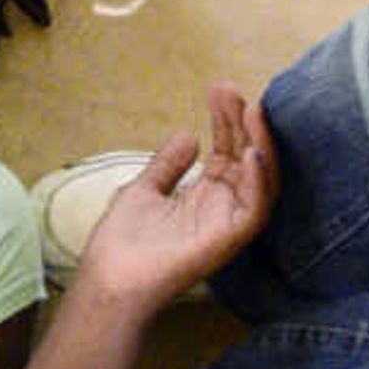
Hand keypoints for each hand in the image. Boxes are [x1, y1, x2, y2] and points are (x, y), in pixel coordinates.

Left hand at [66, 83, 278, 315]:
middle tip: (231, 90)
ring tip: (252, 111)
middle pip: (245, 160)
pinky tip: (251, 153)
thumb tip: (189, 133)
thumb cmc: (122, 241)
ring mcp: (228, 224)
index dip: (226, 120)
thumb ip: (168, 164)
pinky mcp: (229, 240)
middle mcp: (222, 208)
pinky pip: (255, 210)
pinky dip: (259, 181)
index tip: (218, 89)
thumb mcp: (144, 189)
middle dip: (243, 123)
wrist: (109, 279)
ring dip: (259, 144)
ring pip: (260, 181)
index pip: (226, 152)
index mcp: (205, 197)